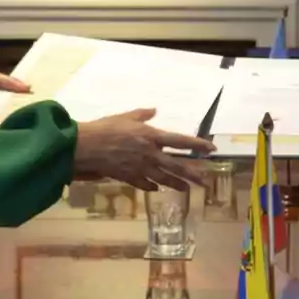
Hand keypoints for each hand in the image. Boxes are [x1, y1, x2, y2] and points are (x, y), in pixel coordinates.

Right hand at [73, 107, 216, 191]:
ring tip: (187, 189)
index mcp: (152, 136)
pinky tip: (157, 189)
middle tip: (205, 181)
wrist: (87, 147)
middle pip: (177, 166)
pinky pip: (145, 184)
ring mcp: (141, 168)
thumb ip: (142, 114)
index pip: (181, 142)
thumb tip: (154, 110)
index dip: (198, 145)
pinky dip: (152, 187)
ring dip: (177, 184)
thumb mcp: (126, 116)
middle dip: (193, 174)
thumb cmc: (106, 128)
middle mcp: (150, 154)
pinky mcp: (129, 177)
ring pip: (163, 179)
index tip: (211, 150)